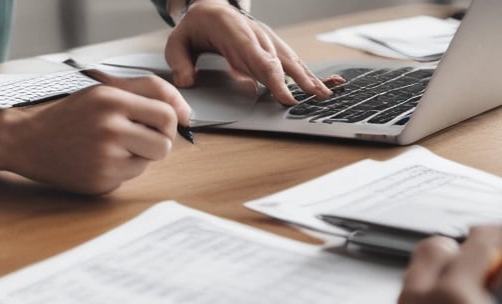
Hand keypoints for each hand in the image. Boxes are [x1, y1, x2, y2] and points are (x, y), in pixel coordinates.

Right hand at [0, 72, 191, 194]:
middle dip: (156, 142)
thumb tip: (187, 113)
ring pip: (148, 163)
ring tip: (111, 147)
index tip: (157, 124)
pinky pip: (129, 178)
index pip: (167, 115)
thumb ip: (148, 90)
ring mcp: (104, 159)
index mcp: (111, 100)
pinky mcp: (99, 182)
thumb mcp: (104, 89)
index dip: (168, 122)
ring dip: (138, 157)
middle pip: (164, 145)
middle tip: (136, 137)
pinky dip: (119, 170)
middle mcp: (108, 129)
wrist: (27, 141)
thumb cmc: (69, 114)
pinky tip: (97, 161)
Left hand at [164, 0, 332, 104]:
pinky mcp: (269, 47)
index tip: (284, 94)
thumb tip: (186, 83)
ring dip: (307, 76)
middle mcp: (254, 33)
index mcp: (232, 30)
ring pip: (288, 59)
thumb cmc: (194, 27)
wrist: (208, 8)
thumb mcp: (176, 42)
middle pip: (277, 59)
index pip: (254, 54)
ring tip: (324, 93)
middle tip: (313, 97)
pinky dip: (305, 72)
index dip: (271, 75)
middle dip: (297, 79)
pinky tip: (322, 82)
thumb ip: (179, 63)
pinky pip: (289, 60)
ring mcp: (264, 40)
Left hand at [394, 226, 501, 303]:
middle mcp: (418, 296)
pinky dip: (434, 288)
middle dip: (469, 252)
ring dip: (448, 269)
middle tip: (494, 272)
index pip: (481, 239)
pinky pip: (414, 289)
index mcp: (451, 293)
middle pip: (440, 245)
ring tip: (476, 293)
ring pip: (421, 266)